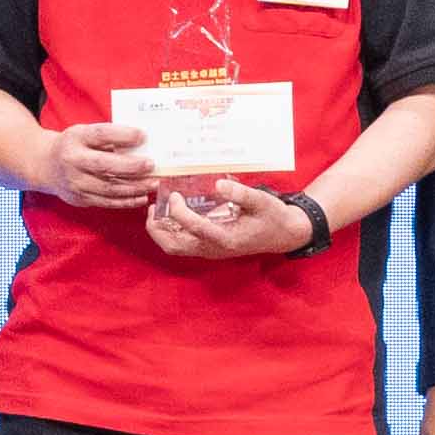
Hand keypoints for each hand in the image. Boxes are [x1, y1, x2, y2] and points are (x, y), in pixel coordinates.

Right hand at [43, 113, 163, 210]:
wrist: (46, 166)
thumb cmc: (74, 146)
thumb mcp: (84, 133)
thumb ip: (107, 137)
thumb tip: (142, 142)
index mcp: (76, 138)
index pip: (100, 135)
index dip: (122, 135)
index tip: (143, 135)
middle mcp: (73, 161)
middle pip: (105, 165)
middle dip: (131, 166)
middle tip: (152, 164)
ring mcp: (75, 183)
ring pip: (109, 188)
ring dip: (135, 187)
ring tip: (154, 182)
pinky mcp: (80, 199)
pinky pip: (107, 202)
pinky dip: (127, 201)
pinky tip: (142, 196)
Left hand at [146, 176, 318, 261]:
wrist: (283, 234)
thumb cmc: (272, 217)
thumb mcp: (262, 201)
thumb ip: (241, 193)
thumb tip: (219, 183)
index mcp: (226, 239)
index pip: (194, 228)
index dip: (179, 212)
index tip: (174, 194)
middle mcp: (214, 248)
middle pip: (174, 245)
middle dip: (157, 228)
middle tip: (151, 206)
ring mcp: (210, 251)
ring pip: (175, 247)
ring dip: (160, 231)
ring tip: (154, 210)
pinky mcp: (209, 247)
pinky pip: (182, 244)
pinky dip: (170, 231)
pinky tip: (169, 214)